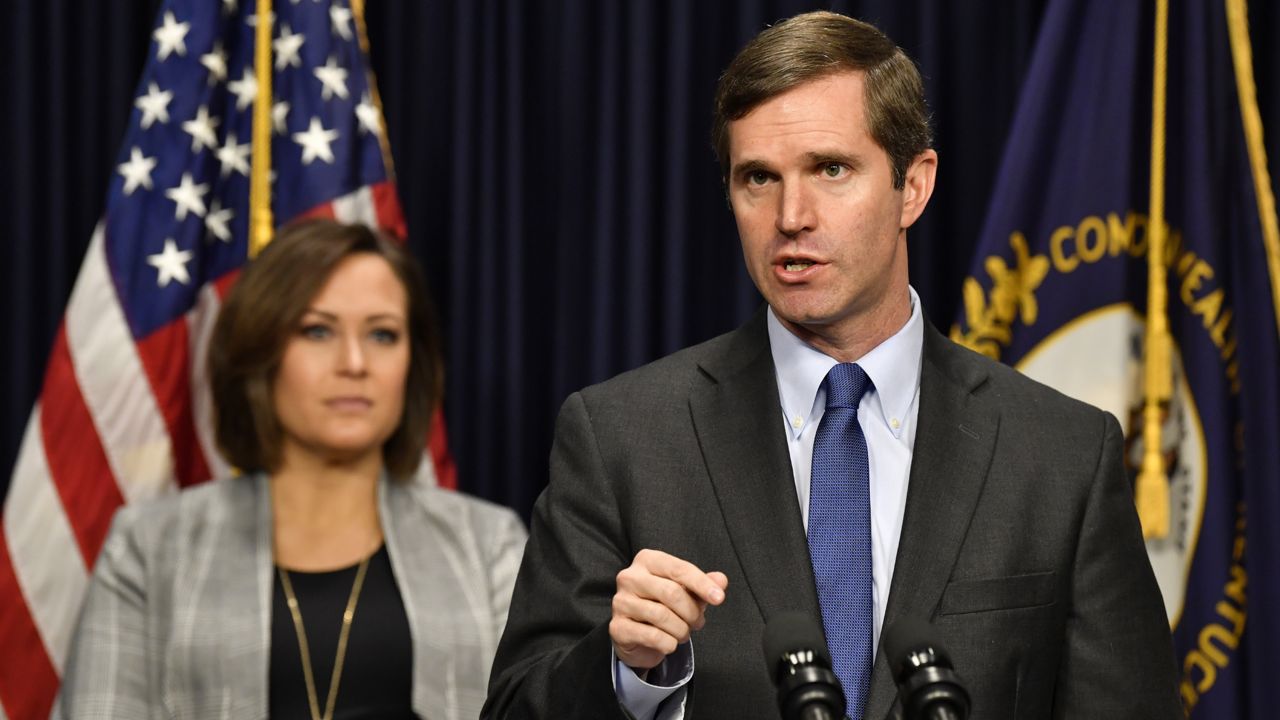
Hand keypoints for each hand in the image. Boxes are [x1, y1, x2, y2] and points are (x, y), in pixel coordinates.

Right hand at [610, 549, 728, 670]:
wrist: (637, 635)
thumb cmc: (663, 605)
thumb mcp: (687, 592)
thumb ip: (704, 585)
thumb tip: (721, 581)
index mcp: (647, 560)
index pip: (679, 569)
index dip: (702, 584)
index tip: (720, 598)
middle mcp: (629, 577)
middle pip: (672, 593)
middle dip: (692, 612)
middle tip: (698, 623)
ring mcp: (621, 602)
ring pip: (662, 616)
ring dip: (681, 630)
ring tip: (684, 633)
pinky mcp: (617, 627)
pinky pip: (652, 636)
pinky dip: (669, 643)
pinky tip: (670, 644)